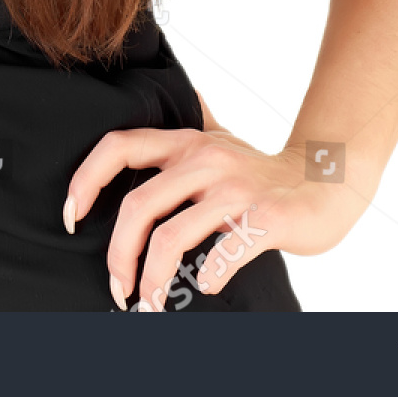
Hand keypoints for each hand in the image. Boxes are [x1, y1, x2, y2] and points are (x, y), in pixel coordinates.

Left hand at [64, 92, 367, 309]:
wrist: (327, 181)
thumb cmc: (264, 170)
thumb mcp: (223, 138)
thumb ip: (197, 121)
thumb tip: (183, 91)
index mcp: (185, 143)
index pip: (119, 147)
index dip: (85, 179)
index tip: (70, 216)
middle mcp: (204, 160)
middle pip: (139, 205)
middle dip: (119, 255)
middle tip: (118, 289)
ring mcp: (234, 189)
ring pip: (172, 236)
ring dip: (153, 279)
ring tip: (150, 305)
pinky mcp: (264, 218)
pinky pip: (224, 254)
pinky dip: (209, 276)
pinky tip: (206, 286)